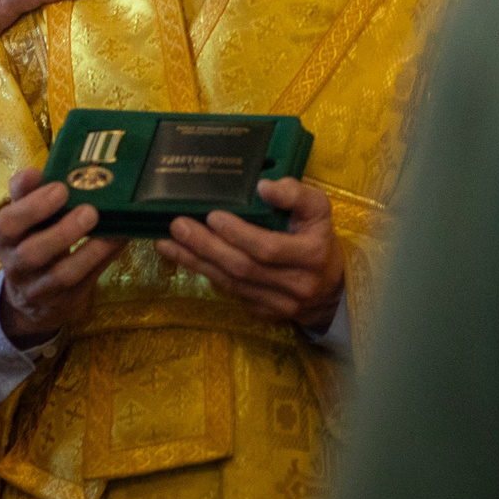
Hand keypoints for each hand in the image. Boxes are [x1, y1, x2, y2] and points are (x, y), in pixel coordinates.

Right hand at [0, 167, 123, 344]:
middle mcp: (18, 264)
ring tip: (107, 229)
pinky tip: (118, 240)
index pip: (8, 221)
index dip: (28, 202)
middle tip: (88, 210)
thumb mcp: (27, 218)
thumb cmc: (34, 240)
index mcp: (7, 237)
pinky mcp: (63, 302)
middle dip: (60, 230)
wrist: (31, 299)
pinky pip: (85, 283)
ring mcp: (40, 288)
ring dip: (87, 252)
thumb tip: (45, 168)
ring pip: (61, 274)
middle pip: (31, 252)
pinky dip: (102, 260)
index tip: (49, 180)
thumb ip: (31, 193)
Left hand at [157, 178, 344, 331]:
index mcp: (311, 254)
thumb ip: (294, 194)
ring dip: (196, 261)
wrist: (330, 290)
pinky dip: (204, 273)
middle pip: (243, 267)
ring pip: (231, 282)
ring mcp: (277, 303)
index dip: (239, 234)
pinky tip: (183, 257)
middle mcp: (295, 283)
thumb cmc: (318, 237)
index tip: (213, 215)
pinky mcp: (263, 312)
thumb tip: (262, 186)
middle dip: (207, 246)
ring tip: (168, 241)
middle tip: (178, 225)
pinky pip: (229, 292)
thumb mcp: (318, 209)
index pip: (269, 247)